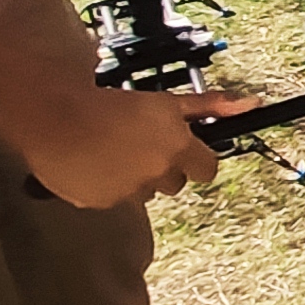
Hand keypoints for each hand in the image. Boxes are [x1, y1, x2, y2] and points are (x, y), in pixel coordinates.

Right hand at [23, 85, 250, 208]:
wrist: (54, 116)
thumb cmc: (110, 102)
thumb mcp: (164, 101)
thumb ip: (209, 105)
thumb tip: (251, 103)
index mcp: (178, 149)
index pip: (207, 169)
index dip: (195, 159)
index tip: (182, 150)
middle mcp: (158, 174)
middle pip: (176, 182)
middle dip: (164, 167)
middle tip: (139, 144)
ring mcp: (128, 192)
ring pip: (143, 191)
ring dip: (135, 177)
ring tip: (112, 151)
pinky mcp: (100, 202)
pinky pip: (113, 198)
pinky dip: (106, 185)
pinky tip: (92, 162)